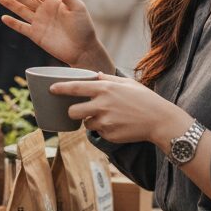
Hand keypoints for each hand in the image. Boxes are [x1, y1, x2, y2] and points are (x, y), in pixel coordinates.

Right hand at [0, 0, 111, 71]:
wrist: (83, 49)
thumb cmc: (83, 27)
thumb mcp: (78, 7)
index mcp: (54, 1)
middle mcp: (44, 10)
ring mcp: (39, 22)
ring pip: (21, 11)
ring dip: (11, 4)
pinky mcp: (36, 35)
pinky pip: (21, 27)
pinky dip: (13, 23)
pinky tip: (4, 17)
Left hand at [53, 74, 186, 145]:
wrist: (160, 121)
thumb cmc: (145, 99)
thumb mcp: (128, 83)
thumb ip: (108, 79)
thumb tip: (95, 75)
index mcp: (105, 89)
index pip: (75, 88)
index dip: (60, 88)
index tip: (51, 89)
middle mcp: (102, 105)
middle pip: (73, 111)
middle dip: (73, 112)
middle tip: (79, 111)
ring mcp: (105, 122)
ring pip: (86, 124)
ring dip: (91, 121)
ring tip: (108, 117)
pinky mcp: (109, 135)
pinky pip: (99, 133)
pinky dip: (104, 129)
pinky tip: (117, 125)